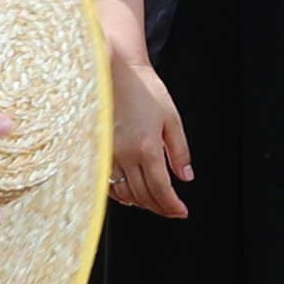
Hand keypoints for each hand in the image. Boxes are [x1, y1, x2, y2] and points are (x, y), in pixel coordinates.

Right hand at [99, 0, 191, 218]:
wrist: (116, 71)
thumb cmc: (144, 90)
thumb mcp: (172, 119)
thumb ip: (180, 151)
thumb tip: (186, 176)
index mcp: (147, 148)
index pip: (160, 189)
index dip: (172, 205)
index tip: (181, 211)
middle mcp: (125, 155)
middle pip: (143, 195)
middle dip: (160, 207)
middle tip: (171, 210)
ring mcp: (108, 154)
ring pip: (124, 192)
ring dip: (141, 202)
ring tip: (155, 204)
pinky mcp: (97, 150)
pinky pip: (108, 182)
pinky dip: (120, 194)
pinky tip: (129, 196)